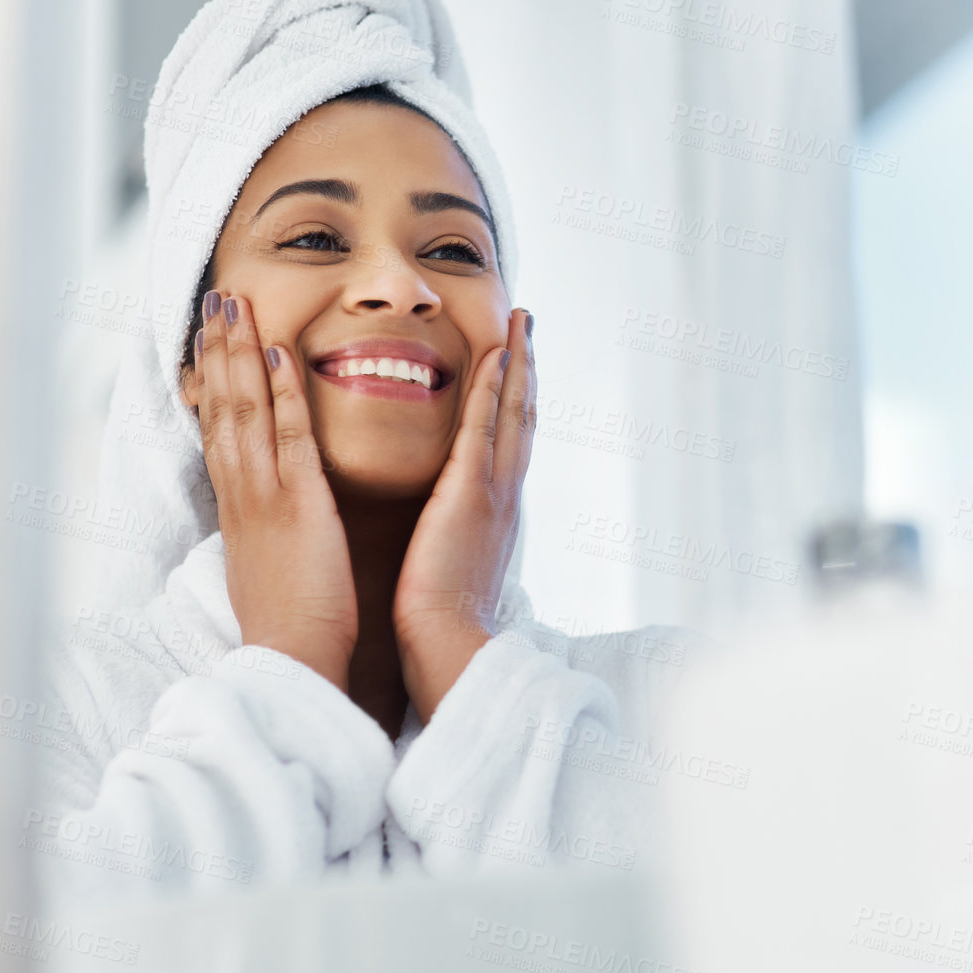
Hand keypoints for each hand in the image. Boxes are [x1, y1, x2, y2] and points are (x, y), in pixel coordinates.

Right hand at [192, 290, 360, 688]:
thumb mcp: (269, 564)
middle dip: (218, 350)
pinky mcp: (297, 506)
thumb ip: (269, 529)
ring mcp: (264, 497)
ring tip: (235, 306)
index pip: (220, 430)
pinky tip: (279, 356)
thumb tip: (271, 512)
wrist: (292, 661)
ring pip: (244, 411)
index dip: (214, 380)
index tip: (211, 338)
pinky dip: (280, 395)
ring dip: (239, 354)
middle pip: (222, 407)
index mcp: (238, 508)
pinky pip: (287, 439)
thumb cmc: (291, 622)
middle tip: (215, 300)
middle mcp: (241, 494)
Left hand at [393, 307, 535, 718]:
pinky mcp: (469, 496)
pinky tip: (493, 355)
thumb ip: (451, 541)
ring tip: (520, 323)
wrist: (449, 650)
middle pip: (524, 417)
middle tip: (529, 325)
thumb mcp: (451, 571)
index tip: (516, 363)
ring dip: (517, 364)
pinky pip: (483, 429)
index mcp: (497, 514)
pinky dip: (491, 390)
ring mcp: (492, 493)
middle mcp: (504, 496)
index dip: (516, 400)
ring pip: (513, 413)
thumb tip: (444, 533)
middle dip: (527, 368)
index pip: (510, 444)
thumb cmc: (442, 625)